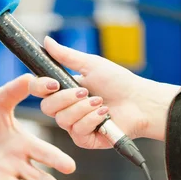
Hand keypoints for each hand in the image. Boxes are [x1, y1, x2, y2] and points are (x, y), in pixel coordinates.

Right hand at [28, 37, 178, 148]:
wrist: (141, 102)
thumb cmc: (119, 82)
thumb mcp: (91, 65)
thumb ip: (66, 55)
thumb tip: (47, 40)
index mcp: (63, 91)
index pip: (39, 90)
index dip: (40, 87)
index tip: (53, 83)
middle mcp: (65, 109)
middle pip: (46, 107)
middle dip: (66, 98)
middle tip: (85, 92)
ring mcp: (73, 125)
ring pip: (62, 120)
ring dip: (83, 109)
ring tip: (100, 102)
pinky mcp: (84, 139)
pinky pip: (77, 131)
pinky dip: (92, 120)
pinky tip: (104, 114)